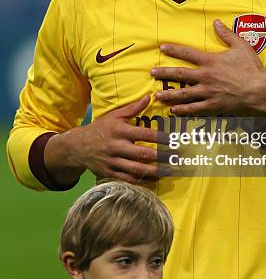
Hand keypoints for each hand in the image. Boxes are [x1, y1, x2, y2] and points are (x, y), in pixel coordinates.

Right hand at [45, 95, 163, 184]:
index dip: (159, 137)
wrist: (77, 146)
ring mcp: (112, 161)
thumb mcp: (115, 116)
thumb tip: (149, 97)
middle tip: (175, 158)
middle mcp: (116, 146)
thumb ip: (133, 108)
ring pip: (136, 168)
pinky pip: (127, 178)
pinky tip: (153, 179)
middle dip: (160, 156)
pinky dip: (141, 180)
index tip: (172, 140)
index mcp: (119, 130)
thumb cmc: (100, 128)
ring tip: (168, 171)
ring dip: (154, 171)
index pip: (143, 134)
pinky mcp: (109, 172)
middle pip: (141, 153)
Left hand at [151, 20, 265, 115]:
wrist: (261, 90)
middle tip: (152, 73)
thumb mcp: (240, 46)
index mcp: (211, 61)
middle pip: (180, 74)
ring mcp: (208, 92)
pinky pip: (194, 108)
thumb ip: (226, 34)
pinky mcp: (213, 105)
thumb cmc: (251, 68)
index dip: (174, 49)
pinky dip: (183, 110)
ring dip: (169, 94)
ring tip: (158, 95)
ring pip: (183, 94)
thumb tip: (216, 21)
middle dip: (164, 73)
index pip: (187, 53)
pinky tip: (174, 110)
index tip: (162, 48)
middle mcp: (206, 77)